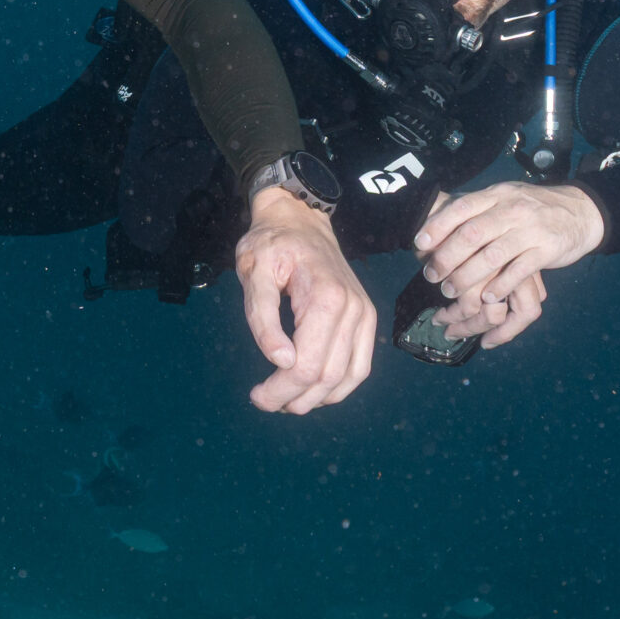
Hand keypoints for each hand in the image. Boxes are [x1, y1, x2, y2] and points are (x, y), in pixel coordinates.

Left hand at [234, 188, 377, 413]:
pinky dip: (339, 386)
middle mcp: (354, 309)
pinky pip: (360, 366)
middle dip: (294, 398)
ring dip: (317, 398)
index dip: (280, 390)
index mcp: (326, 298)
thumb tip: (281, 361)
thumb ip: (262, 319)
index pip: (307, 364)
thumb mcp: (253, 273)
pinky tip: (313, 390)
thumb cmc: (271, 243)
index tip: (256, 397)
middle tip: (264, 401)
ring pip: (348, 377)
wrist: (299, 218)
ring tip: (286, 400)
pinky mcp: (366, 318)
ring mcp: (364, 314)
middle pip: (327, 376)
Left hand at [412, 182, 604, 349]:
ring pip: (493, 256)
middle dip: (447, 257)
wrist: (580, 211)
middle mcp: (512, 209)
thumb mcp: (505, 198)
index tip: (419, 244)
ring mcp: (531, 229)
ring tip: (450, 291)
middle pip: (473, 234)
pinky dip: (500, 287)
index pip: (462, 208)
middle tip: (431, 275)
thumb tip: (435, 223)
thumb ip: (477, 209)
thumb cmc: (532, 208)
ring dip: (467, 277)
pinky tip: (486, 298)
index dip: (438, 225)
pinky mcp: (547, 250)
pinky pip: (519, 271)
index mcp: (497, 195)